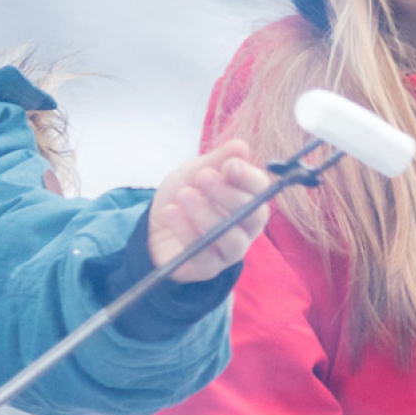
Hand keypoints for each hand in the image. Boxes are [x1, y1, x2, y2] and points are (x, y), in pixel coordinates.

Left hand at [143, 140, 278, 285]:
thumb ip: (216, 160)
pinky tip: (171, 213)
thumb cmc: (183, 198)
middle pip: (253, 215)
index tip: (229, 165)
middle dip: (227, 194)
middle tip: (202, 177)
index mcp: (248, 201)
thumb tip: (240, 145)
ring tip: (184, 196)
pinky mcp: (208, 269)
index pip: (261, 190)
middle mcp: (246, 228)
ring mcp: (230, 251)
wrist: (154, 228)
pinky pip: (206, 255)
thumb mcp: (194, 172)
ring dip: (208, 214)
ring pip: (232, 239)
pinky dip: (187, 232)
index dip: (249, 178)